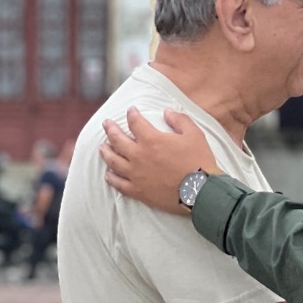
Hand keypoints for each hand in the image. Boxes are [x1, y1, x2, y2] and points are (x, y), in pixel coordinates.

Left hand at [101, 108, 218, 215]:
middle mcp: (138, 156)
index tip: (130, 111)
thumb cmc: (199, 161)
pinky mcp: (138, 191)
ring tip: (102, 147)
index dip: (132, 114)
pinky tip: (108, 174)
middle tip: (106, 123)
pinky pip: (119, 184)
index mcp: (151, 140)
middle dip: (110, 129)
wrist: (201, 192)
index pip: (135, 122)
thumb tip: (167, 112)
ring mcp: (136, 174)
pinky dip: (111, 178)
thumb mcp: (195, 135)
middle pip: (117, 139)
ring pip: (113, 161)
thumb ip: (179, 120)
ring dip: (106, 152)